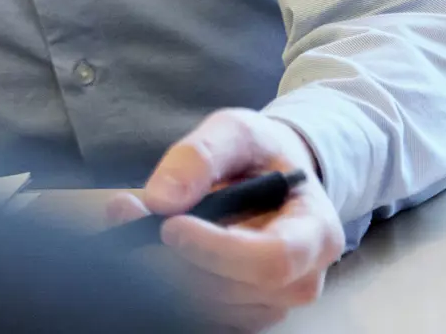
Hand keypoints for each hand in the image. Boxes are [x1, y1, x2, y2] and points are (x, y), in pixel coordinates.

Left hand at [108, 108, 342, 331]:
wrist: (271, 174)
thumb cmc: (260, 153)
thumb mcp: (234, 131)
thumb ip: (199, 155)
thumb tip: (161, 199)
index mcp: (316, 231)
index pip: (272, 259)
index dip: (218, 251)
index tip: (169, 225)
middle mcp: (303, 277)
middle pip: (234, 289)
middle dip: (175, 256)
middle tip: (128, 212)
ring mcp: (275, 302)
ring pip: (212, 306)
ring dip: (163, 269)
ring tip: (133, 220)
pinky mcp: (245, 314)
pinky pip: (204, 315)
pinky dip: (167, 285)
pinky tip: (147, 248)